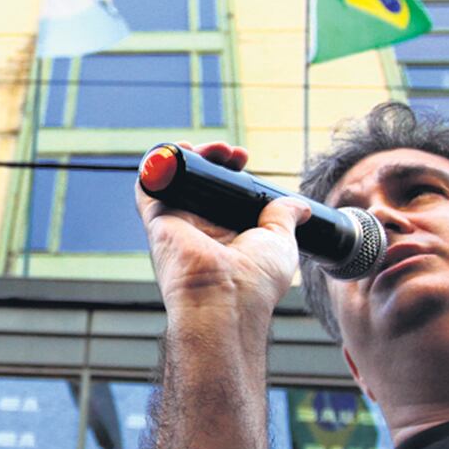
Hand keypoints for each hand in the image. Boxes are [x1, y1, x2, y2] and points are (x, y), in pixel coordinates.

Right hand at [136, 141, 310, 317]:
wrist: (226, 300)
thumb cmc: (255, 283)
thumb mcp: (280, 242)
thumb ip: (284, 218)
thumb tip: (300, 207)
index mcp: (226, 235)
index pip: (223, 193)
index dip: (232, 171)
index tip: (244, 159)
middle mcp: (199, 229)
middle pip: (200, 182)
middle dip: (213, 158)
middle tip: (229, 153)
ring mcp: (177, 225)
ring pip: (175, 179)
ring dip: (188, 155)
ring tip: (208, 148)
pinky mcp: (159, 222)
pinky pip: (148, 187)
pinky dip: (156, 164)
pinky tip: (176, 150)